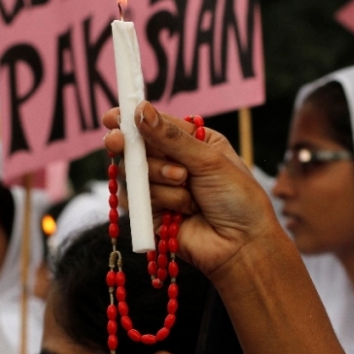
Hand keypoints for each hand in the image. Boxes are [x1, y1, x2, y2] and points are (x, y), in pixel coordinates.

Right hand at [102, 102, 279, 278]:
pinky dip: (159, 199)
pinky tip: (181, 208)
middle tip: (118, 142)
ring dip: (158, 175)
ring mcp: (162, 190)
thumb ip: (171, 138)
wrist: (242, 243)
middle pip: (138, 148)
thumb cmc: (237, 197)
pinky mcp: (153, 214)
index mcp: (193, 143)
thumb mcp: (208, 159)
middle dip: (131, 147)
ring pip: (135, 173)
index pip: (156, 125)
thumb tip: (141, 110)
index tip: (111, 117)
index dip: (132, 119)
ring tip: (185, 183)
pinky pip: (138, 199)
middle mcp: (175, 164)